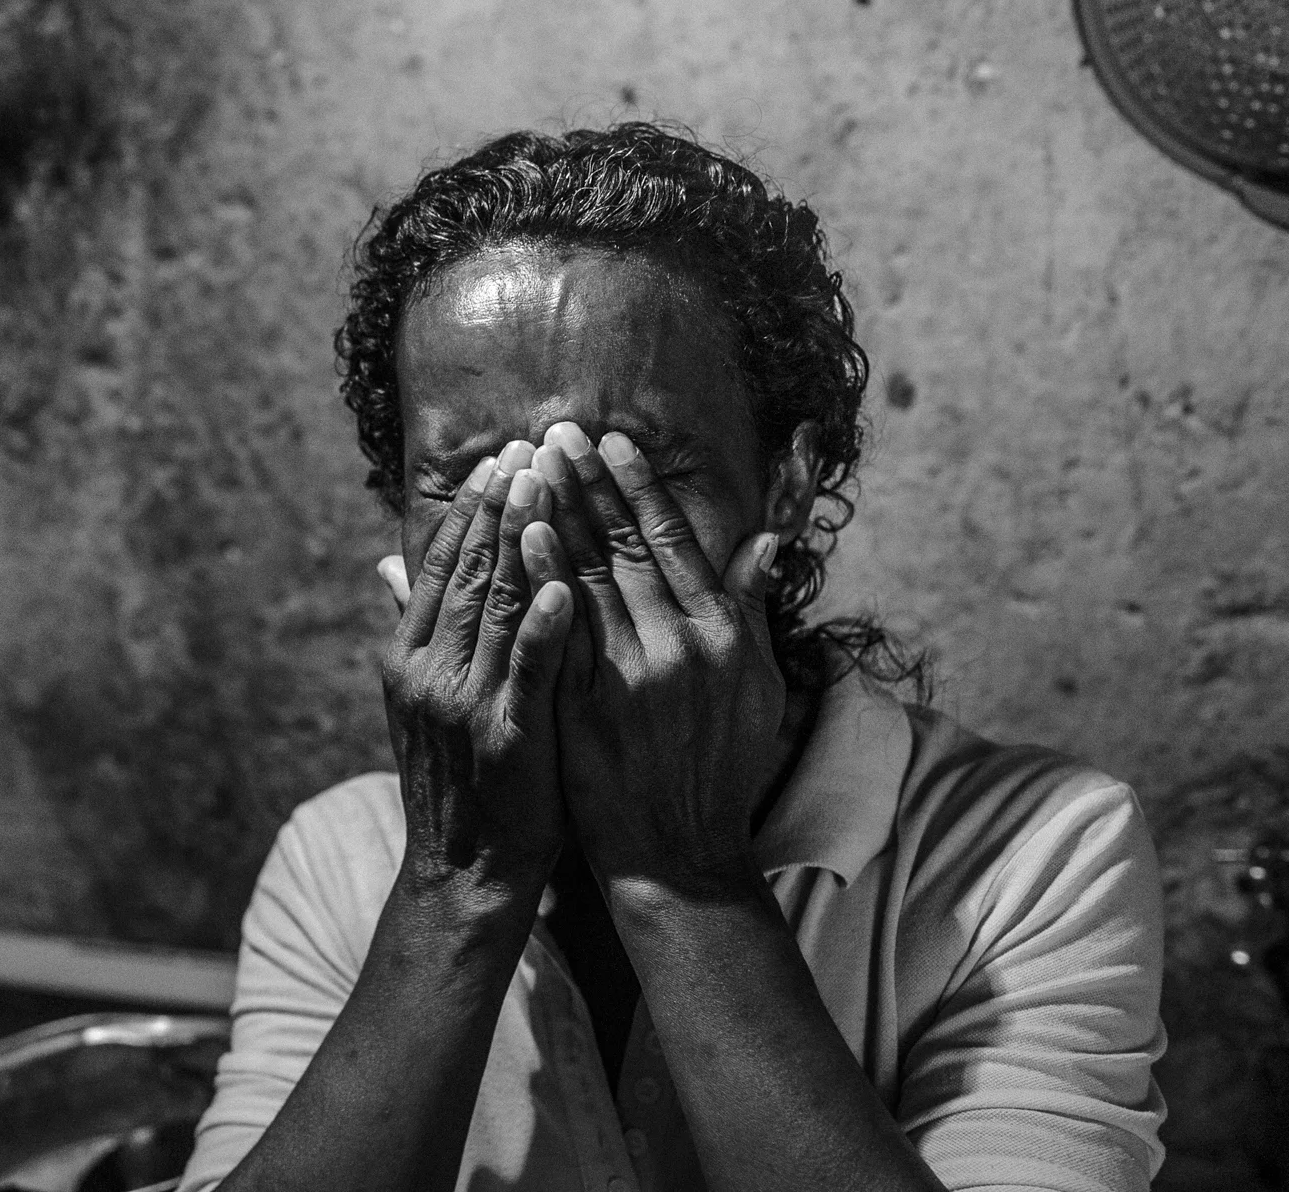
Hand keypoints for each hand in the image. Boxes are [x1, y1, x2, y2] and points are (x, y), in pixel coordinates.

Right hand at [380, 441, 575, 900]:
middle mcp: (427, 672)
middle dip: (499, 504)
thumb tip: (384, 562)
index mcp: (407, 656)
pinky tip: (563, 585)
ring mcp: (465, 704)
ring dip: (521, 541)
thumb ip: (412, 626)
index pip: (440, 564)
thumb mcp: (422, 696)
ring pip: (495, 606)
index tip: (499, 457)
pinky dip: (542, 626)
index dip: (471, 508)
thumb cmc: (460, 778)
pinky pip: (526, 672)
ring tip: (546, 485)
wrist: (466, 871)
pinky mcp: (507, 738)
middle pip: (467, 571)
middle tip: (531, 446)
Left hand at [523, 423, 784, 899]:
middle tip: (555, 433)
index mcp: (721, 632)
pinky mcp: (587, 707)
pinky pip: (560, 629)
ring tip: (530, 466)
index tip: (612, 441)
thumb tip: (766, 539)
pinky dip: (541, 577)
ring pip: (587, 576)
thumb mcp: (757, 686)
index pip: (672, 539)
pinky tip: (522, 535)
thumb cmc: (721, 767)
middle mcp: (680, 645)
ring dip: (557, 511)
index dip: (637, 485)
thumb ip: (749, 608)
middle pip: (623, 545)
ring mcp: (631, 677)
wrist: (680, 856)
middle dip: (586, 482)